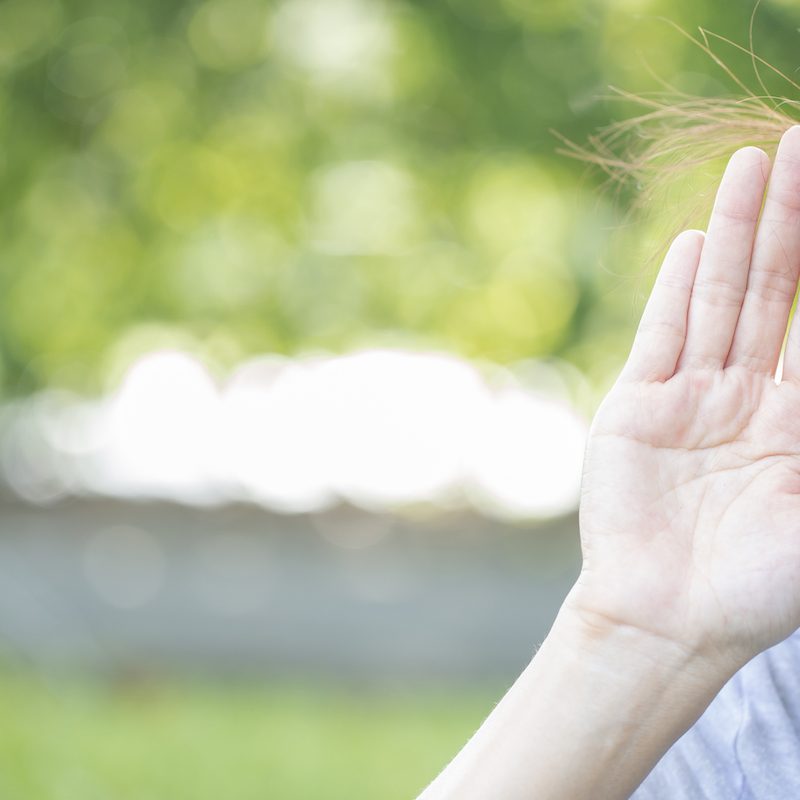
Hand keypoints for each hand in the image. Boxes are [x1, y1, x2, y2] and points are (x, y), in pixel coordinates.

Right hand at [572, 126, 799, 673]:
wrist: (667, 619)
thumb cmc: (761, 584)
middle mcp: (749, 398)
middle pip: (774, 292)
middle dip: (792, 221)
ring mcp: (690, 399)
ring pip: (720, 301)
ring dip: (738, 234)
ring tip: (753, 166)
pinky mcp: (638, 408)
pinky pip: (663, 338)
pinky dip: (675, 291)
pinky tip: (694, 243)